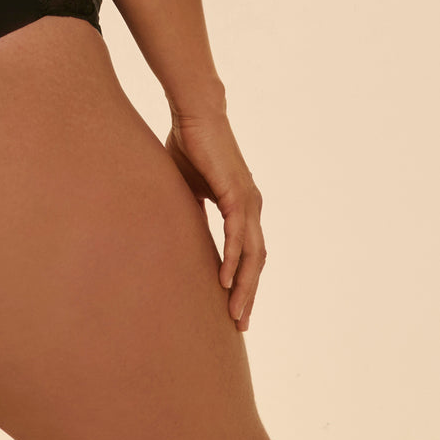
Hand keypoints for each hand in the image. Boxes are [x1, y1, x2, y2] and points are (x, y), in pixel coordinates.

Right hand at [165, 111, 265, 331]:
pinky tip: (226, 279)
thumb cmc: (191, 146)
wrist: (196, 115)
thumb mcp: (190, 188)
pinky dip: (234, 258)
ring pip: (251, 253)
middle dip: (248, 294)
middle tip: (239, 324)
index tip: (233, 308)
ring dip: (244, 285)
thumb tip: (183, 233)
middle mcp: (251, 206)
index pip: (247, 252)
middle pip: (255, 260)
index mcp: (241, 206)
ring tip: (234, 313)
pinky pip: (237, 234)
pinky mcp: (236, 193)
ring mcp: (247, 200)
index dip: (243, 281)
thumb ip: (193, 210)